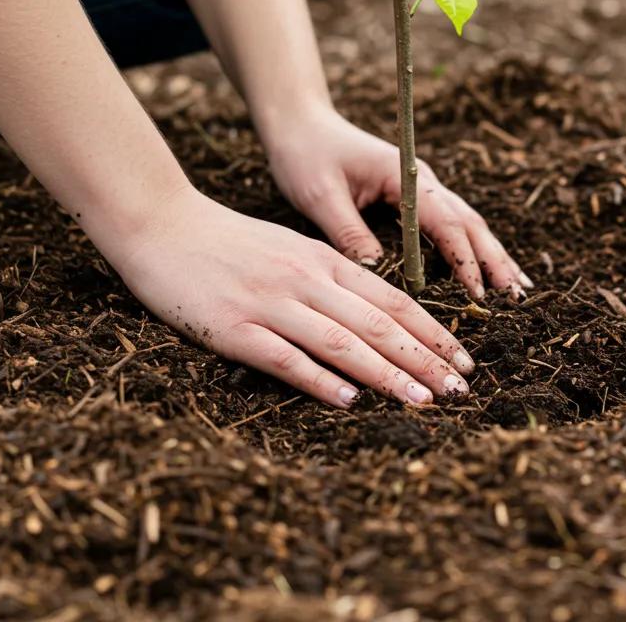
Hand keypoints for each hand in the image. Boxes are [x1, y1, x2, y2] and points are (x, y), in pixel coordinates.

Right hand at [109, 185, 474, 406]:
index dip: (431, 331)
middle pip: (377, 323)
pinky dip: (320, 380)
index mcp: (321, 260)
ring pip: (342, 341)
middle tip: (460, 388)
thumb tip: (372, 316)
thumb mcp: (289, 248)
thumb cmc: (228, 241)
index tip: (462, 357)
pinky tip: (348, 400)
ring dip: (388, 374)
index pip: (390, 298)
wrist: (163, 224)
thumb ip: (327, 278)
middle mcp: (305, 279)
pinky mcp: (234, 328)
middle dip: (425, 358)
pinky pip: (285, 358)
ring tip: (423, 400)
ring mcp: (270, 303)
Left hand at [262, 108, 532, 299]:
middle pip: (468, 221)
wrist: (300, 124)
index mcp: (403, 174)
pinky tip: (482, 270)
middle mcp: (421, 180)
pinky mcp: (411, 196)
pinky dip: (470, 247)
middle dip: (494, 259)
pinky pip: (448, 224)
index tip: (478, 293)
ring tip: (516, 288)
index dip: (463, 258)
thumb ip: (349, 232)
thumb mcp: (321, 196)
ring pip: (465, 223)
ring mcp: (420, 187)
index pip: (444, 220)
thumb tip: (377, 272)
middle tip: (517, 297)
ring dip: (490, 254)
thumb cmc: (306, 155)